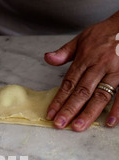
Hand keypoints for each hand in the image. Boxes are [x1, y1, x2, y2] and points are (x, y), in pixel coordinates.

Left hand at [44, 12, 118, 131]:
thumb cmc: (107, 32)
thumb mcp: (83, 37)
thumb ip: (65, 51)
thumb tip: (48, 58)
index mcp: (86, 58)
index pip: (69, 83)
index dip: (58, 100)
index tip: (50, 114)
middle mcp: (99, 66)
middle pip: (82, 91)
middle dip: (69, 109)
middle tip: (59, 124)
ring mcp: (115, 71)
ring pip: (100, 95)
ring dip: (89, 112)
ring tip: (78, 126)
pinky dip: (117, 109)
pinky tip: (109, 121)